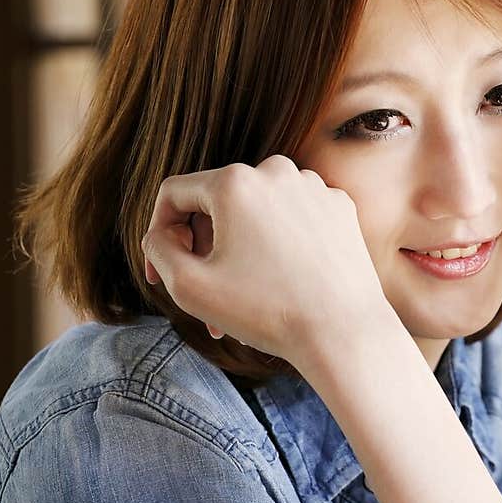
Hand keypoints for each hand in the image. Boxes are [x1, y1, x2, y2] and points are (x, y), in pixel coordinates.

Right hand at [141, 156, 389, 367]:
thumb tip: (161, 233)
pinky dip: (278, 245)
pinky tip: (280, 282)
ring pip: (257, 213)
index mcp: (234, 181)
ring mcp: (313, 186)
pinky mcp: (339, 207)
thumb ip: (158, 249)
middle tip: (202, 294)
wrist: (343, 332)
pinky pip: (292, 219)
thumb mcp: (188, 287)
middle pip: (217, 203)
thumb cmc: (266, 312)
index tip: (159, 271)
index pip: (174, 194)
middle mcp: (276, 171)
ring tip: (242, 297)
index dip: (159, 233)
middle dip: (203, 248)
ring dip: (240, 249)